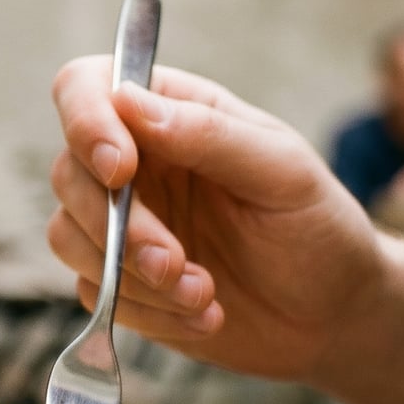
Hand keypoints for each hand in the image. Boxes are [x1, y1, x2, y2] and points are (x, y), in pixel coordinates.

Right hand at [48, 56, 391, 384]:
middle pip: (69, 173)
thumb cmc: (318, 228)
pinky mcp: (121, 282)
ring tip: (203, 293)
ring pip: (69, 236)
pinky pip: (94, 292)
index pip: (88, 87)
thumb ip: (208, 135)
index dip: (86, 122)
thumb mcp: (283, 173)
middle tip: (174, 262)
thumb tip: (129, 102)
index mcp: (171, 113)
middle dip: (117, 227)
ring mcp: (122, 224)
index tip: (121, 171)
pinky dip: (146, 312)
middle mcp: (136, 162)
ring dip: (131, 276)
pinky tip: (204, 315)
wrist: (334, 317)